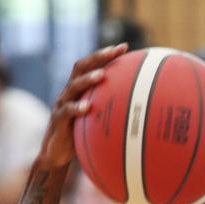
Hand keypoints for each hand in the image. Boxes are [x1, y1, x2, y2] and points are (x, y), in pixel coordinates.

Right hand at [35, 44, 127, 170]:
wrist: (58, 154)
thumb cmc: (82, 137)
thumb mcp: (99, 122)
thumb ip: (114, 114)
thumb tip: (146, 116)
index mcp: (80, 90)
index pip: (92, 66)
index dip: (105, 55)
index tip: (124, 47)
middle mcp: (69, 93)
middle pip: (81, 68)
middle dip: (98, 57)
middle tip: (114, 51)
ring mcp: (62, 104)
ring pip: (73, 86)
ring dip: (88, 80)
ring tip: (102, 76)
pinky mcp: (58, 120)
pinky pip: (66, 112)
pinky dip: (76, 108)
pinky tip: (88, 107)